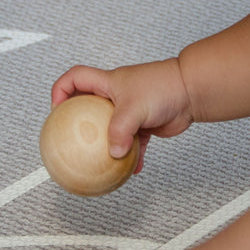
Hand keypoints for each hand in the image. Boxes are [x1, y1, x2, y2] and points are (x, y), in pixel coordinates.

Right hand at [51, 60, 194, 171]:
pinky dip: (131, 156)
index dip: (61, 91)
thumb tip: (114, 154)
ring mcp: (130, 110)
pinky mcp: (144, 125)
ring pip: (110, 128)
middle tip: (72, 141)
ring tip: (97, 161)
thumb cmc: (163, 88)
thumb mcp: (134, 108)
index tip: (58, 111)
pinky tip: (132, 171)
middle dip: (78, 121)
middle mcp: (116, 95)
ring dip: (104, 144)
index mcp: (108, 83)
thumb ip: (120, 131)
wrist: (192, 91)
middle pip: (88, 105)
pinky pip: (132, 143)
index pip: (75, 78)